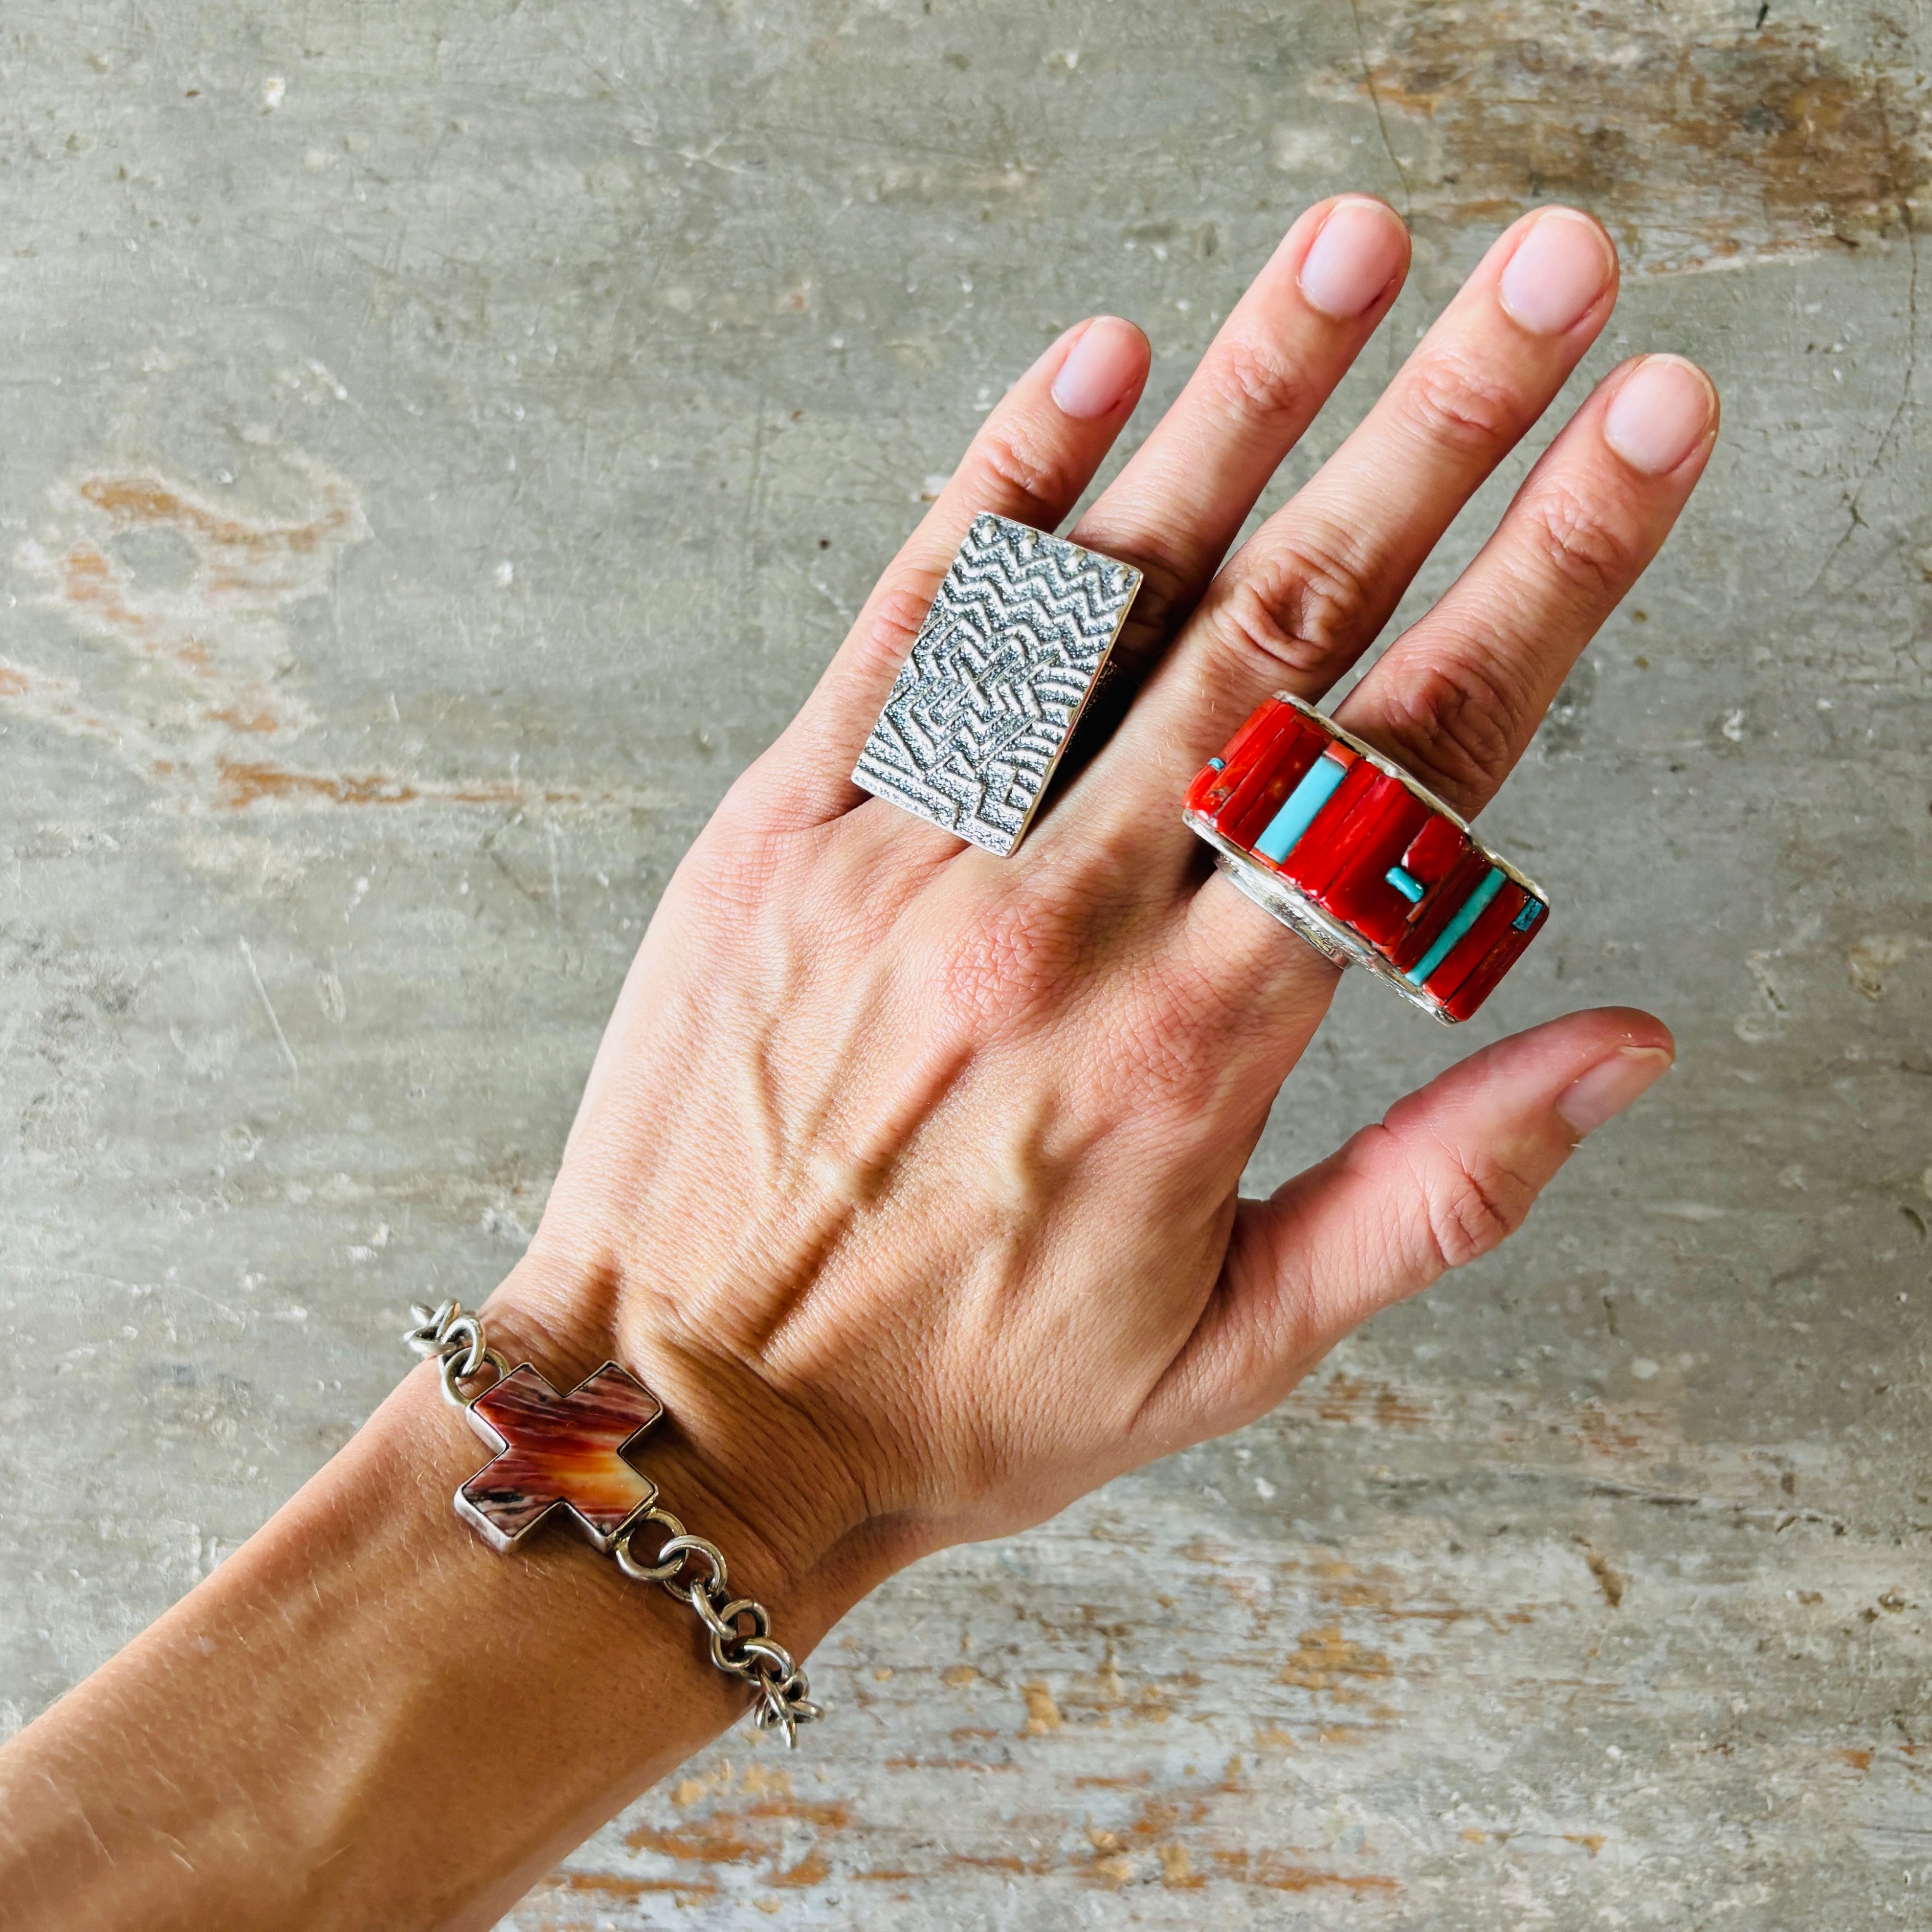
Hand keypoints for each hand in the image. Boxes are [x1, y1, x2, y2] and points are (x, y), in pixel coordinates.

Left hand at [500, 193, 1713, 1618]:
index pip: (1412, 766)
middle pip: (1287, 634)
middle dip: (1439, 433)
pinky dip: (1005, 489)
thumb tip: (1620, 1045)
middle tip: (1552, 276)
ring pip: (1107, 594)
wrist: (690, 1413)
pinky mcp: (780, 829)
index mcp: (1198, 1051)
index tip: (1642, 433)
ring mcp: (910, 860)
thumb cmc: (970, 1397)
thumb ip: (1437, 1190)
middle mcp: (1063, 926)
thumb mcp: (1235, 1347)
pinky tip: (1102, 362)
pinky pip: (906, 629)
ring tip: (1358, 248)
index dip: (1552, 579)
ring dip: (1246, 404)